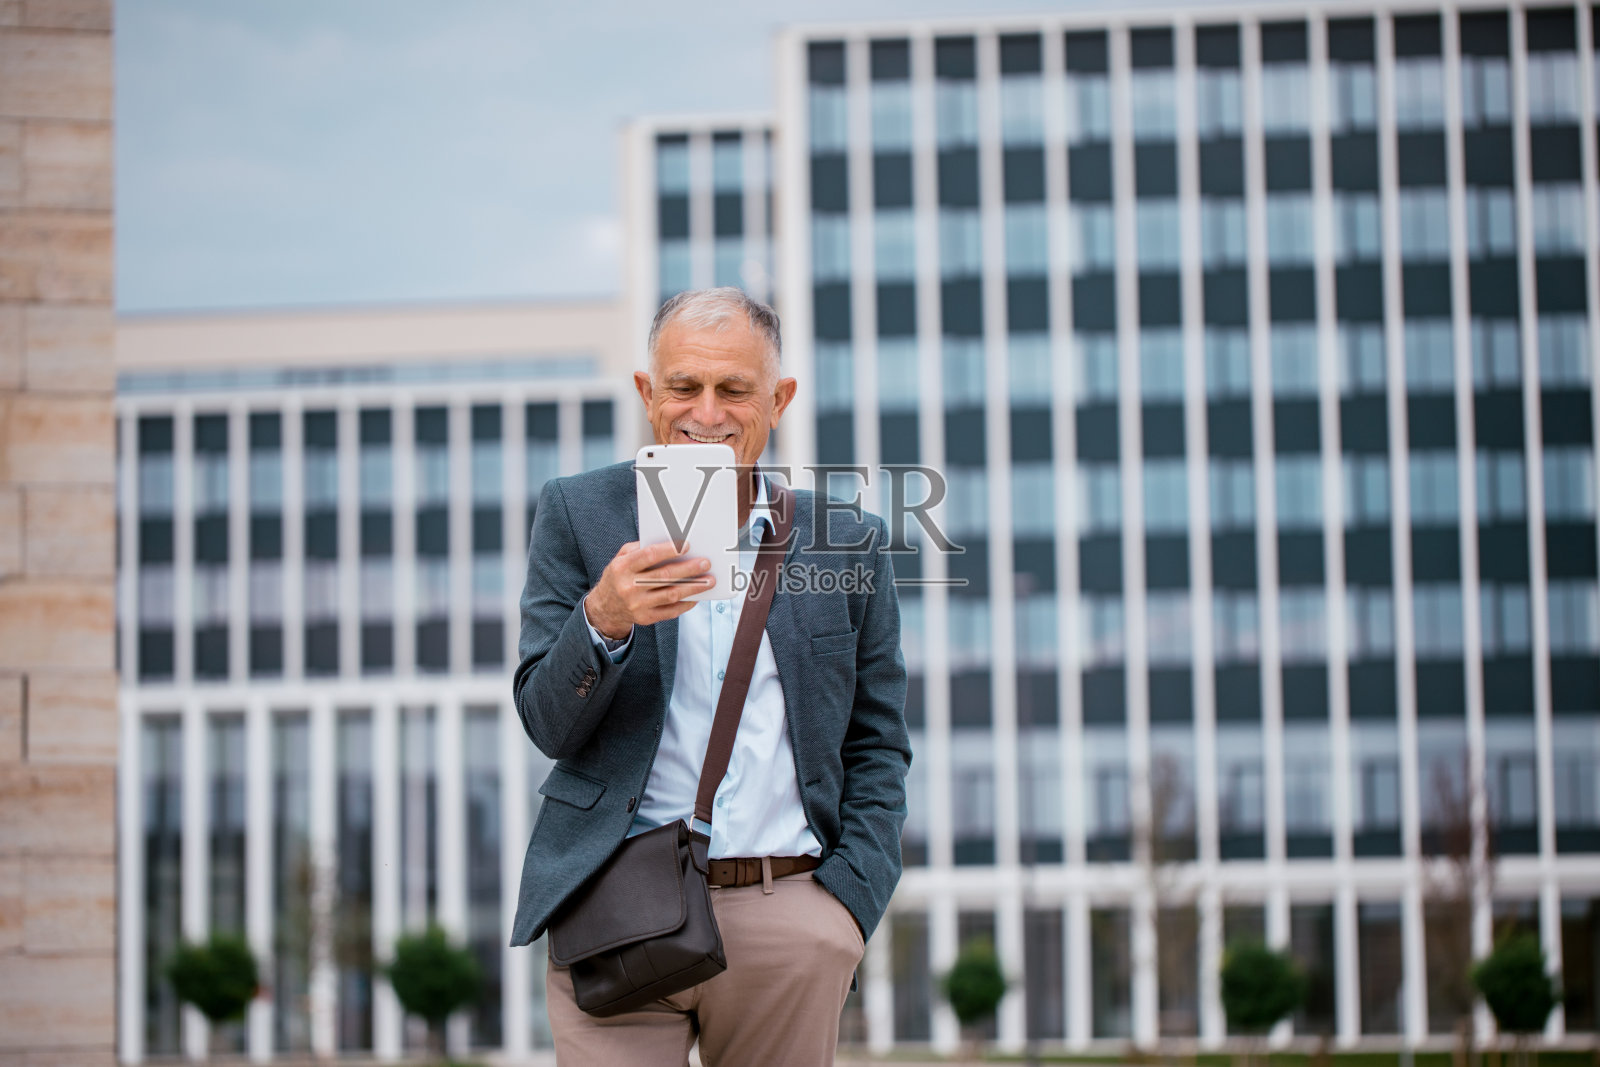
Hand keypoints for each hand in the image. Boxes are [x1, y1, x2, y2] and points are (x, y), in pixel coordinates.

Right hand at [584, 541, 710, 639]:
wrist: (606, 607)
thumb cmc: (619, 576)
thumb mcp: (621, 558)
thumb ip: (641, 548)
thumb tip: (669, 542)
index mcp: (623, 568)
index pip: (649, 556)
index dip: (669, 550)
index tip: (687, 545)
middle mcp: (629, 587)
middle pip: (664, 576)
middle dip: (689, 569)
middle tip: (705, 563)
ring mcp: (637, 605)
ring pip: (671, 595)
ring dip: (693, 587)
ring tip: (709, 580)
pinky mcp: (646, 618)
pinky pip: (671, 611)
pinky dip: (686, 604)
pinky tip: (697, 596)